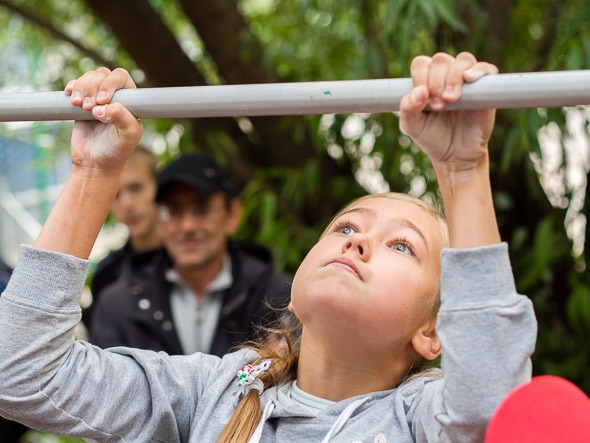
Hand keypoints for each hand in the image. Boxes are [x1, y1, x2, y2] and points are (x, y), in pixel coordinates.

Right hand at [65, 67, 142, 173]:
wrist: (94, 163)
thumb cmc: (115, 151)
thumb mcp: (126, 137)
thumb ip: (122, 119)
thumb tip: (105, 107)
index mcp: (130, 101)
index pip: (121, 77)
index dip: (110, 83)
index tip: (102, 101)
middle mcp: (116, 97)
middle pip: (103, 74)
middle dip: (93, 86)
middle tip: (89, 107)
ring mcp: (98, 98)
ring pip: (89, 77)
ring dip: (82, 87)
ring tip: (78, 105)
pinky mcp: (83, 103)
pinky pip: (77, 85)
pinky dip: (73, 87)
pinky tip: (71, 97)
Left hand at [399, 52, 497, 174]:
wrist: (455, 155)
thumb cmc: (431, 137)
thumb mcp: (412, 126)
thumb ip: (407, 108)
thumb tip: (420, 91)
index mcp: (425, 80)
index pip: (421, 64)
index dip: (421, 78)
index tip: (424, 103)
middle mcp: (445, 76)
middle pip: (441, 60)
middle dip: (436, 82)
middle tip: (438, 107)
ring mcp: (466, 80)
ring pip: (463, 60)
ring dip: (454, 76)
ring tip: (451, 99)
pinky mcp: (485, 87)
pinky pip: (486, 68)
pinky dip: (478, 70)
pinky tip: (469, 79)